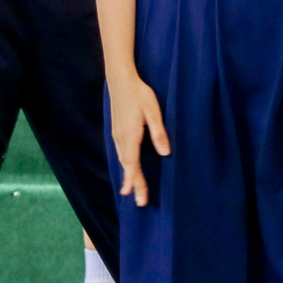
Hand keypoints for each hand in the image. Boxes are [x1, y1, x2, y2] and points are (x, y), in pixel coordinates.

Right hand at [110, 75, 169, 206]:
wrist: (120, 80)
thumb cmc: (139, 94)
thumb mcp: (153, 111)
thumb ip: (159, 132)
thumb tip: (165, 153)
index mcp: (130, 135)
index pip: (132, 163)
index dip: (134, 180)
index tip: (135, 195)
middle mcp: (121, 138)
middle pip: (127, 166)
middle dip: (133, 184)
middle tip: (140, 202)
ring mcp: (117, 135)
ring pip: (123, 160)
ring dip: (129, 176)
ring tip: (133, 191)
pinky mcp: (117, 132)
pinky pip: (122, 153)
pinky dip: (126, 166)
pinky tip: (129, 170)